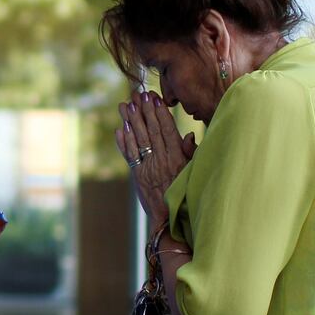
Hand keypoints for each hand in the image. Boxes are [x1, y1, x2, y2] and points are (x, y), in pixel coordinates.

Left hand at [115, 91, 196, 226]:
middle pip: (151, 131)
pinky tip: (120, 128)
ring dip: (131, 121)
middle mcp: (162, 160)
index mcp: (177, 158)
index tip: (155, 98)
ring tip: (125, 105)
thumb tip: (188, 135)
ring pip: (138, 140)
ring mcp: (148, 168)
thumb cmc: (187, 194)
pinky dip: (124, 141)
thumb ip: (191, 153)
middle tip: (138, 94)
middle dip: (144, 111)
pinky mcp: (138, 176)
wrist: (171, 219)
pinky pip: (130, 155)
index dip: (160, 113)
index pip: (167, 130)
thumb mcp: (195, 173)